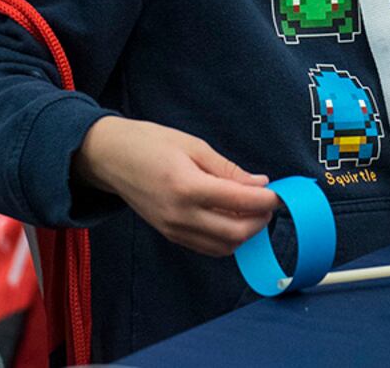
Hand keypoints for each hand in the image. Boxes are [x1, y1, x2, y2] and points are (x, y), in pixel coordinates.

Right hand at [73, 116, 279, 256]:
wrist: (110, 158)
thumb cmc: (150, 143)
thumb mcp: (193, 145)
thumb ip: (228, 170)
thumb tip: (260, 184)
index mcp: (187, 187)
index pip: (239, 203)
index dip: (266, 200)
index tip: (279, 193)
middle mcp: (180, 215)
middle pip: (235, 233)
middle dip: (260, 220)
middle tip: (269, 202)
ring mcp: (174, 229)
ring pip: (223, 247)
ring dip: (246, 233)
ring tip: (253, 210)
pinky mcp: (170, 235)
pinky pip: (207, 247)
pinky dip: (227, 239)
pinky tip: (233, 219)